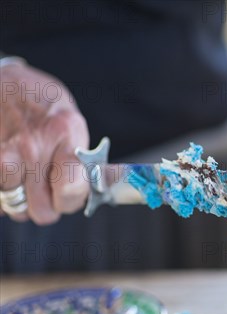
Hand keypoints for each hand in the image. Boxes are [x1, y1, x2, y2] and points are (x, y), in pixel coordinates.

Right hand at [0, 62, 89, 224]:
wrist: (0, 80)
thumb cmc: (40, 102)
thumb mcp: (71, 121)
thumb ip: (84, 157)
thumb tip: (106, 184)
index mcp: (66, 133)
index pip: (72, 188)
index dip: (70, 200)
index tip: (67, 194)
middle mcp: (34, 145)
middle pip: (43, 211)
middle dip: (45, 206)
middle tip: (44, 189)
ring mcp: (5, 152)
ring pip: (14, 208)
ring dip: (18, 201)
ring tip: (23, 180)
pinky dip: (0, 194)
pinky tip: (7, 176)